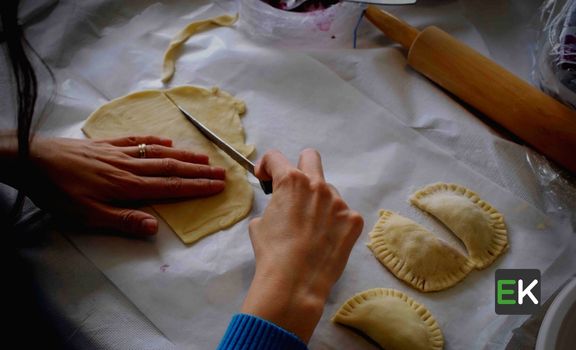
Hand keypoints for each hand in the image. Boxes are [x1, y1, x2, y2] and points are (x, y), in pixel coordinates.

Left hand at [14, 135, 225, 235]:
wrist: (32, 160)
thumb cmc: (58, 192)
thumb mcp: (86, 215)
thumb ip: (121, 220)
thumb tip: (155, 227)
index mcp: (127, 186)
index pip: (170, 186)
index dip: (196, 186)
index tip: (218, 186)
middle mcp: (129, 166)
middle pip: (171, 168)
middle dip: (198, 171)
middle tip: (222, 171)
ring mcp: (119, 152)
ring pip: (158, 153)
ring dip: (184, 155)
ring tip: (204, 157)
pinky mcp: (106, 144)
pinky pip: (137, 140)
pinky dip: (155, 141)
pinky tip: (166, 142)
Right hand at [240, 149, 363, 342]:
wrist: (295, 282)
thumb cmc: (272, 253)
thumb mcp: (259, 225)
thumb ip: (272, 206)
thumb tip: (279, 208)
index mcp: (290, 181)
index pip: (275, 157)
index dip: (266, 165)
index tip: (265, 177)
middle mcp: (317, 185)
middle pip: (310, 157)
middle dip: (299, 166)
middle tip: (294, 188)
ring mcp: (338, 202)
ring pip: (328, 191)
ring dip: (318, 203)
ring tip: (310, 229)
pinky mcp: (353, 220)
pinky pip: (342, 214)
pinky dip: (333, 223)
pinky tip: (325, 240)